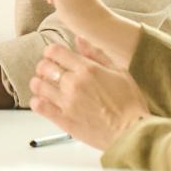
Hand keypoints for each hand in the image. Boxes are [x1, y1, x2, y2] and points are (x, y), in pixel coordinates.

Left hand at [28, 37, 149, 150]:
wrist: (132, 132)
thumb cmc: (129, 103)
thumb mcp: (119, 71)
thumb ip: (96, 54)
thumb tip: (79, 39)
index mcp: (87, 69)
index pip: (54, 51)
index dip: (51, 52)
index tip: (54, 56)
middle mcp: (74, 83)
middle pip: (43, 66)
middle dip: (44, 66)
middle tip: (50, 72)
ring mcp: (67, 102)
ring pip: (38, 85)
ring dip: (39, 83)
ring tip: (46, 86)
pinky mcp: (63, 120)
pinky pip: (39, 106)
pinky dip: (37, 101)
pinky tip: (45, 101)